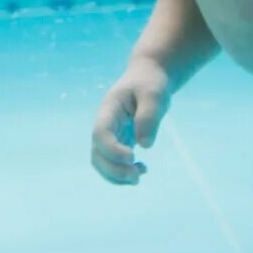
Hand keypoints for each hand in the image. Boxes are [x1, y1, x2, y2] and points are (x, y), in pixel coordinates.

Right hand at [90, 58, 170, 185]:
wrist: (149, 76)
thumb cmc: (151, 83)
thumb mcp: (155, 94)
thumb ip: (149, 117)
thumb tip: (145, 145)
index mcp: (109, 109)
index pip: (100, 134)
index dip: (112, 150)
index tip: (133, 157)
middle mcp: (105, 124)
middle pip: (97, 154)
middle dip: (113, 170)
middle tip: (137, 176)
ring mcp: (110, 134)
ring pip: (102, 162)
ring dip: (116, 175)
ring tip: (139, 177)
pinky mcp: (119, 141)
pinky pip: (113, 162)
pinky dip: (123, 172)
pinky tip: (142, 169)